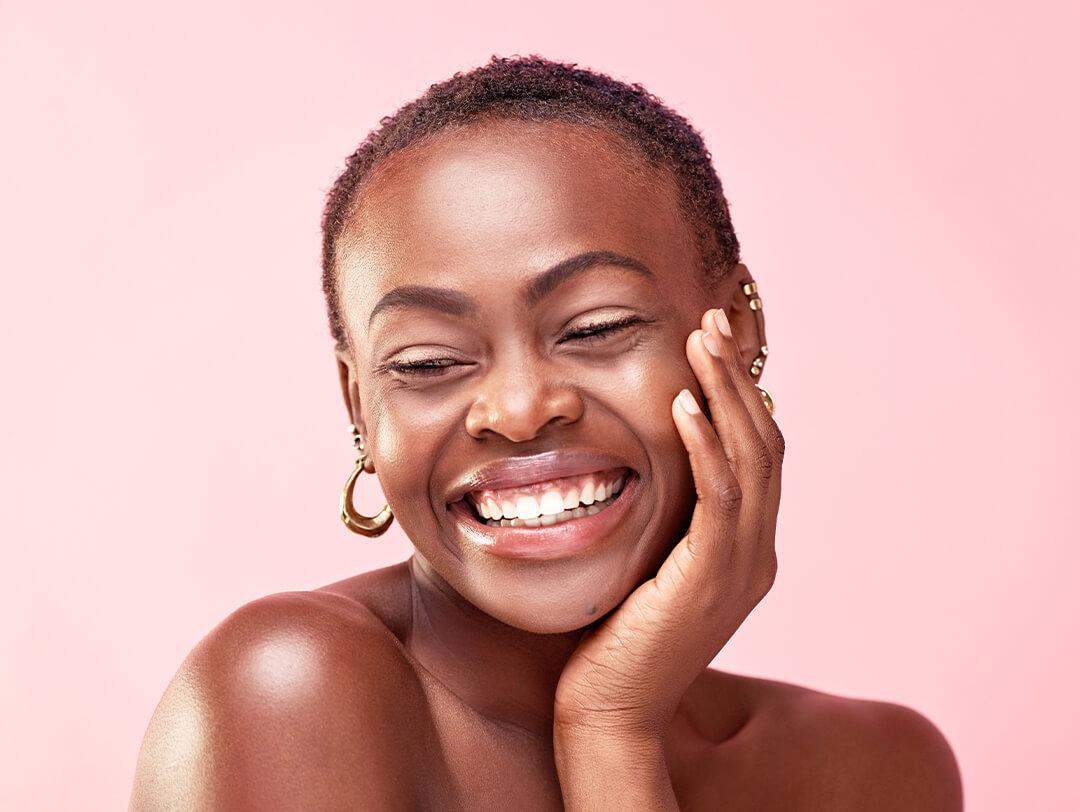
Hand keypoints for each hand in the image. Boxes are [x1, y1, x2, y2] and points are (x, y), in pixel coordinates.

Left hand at [554, 307, 785, 740]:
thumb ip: (667, 518)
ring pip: (751, 461)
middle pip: (764, 445)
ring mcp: (742, 566)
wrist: (609, 707)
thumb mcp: (649, 561)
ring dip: (727, 395)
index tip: (714, 344)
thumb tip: (647, 461)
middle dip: (739, 379)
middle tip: (715, 322)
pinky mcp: (714, 578)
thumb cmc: (614, 634)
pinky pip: (720, 498)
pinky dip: (707, 446)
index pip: (757, 455)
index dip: (741, 395)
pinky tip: (685, 404)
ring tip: (702, 341)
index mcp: (745, 548)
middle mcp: (757, 552)